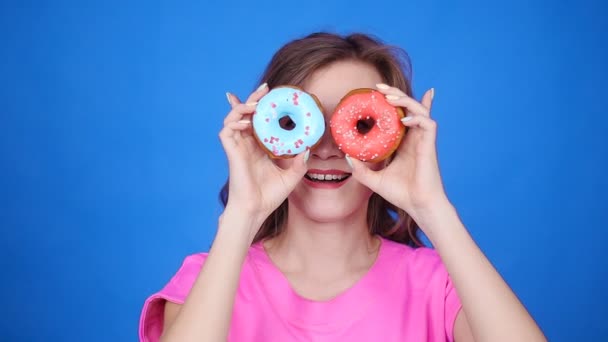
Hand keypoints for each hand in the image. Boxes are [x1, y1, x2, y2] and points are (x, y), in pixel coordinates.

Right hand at [219, 84, 308, 231]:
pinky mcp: (231, 152)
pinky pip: (226, 130)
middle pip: (247, 113)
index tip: (275, 94)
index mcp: (260, 146)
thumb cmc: (270, 195)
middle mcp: (248, 143)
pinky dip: (234, 121)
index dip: (264, 106)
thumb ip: (300, 162)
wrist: (256, 209)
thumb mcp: (292, 176)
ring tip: (256, 103)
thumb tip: (309, 147)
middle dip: (254, 98)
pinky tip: (247, 121)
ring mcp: (238, 146)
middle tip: (266, 88)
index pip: (260, 120)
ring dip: (243, 106)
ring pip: (234, 117)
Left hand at [346, 84, 448, 217]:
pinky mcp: (430, 145)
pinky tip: (403, 119)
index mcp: (402, 142)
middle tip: (379, 87)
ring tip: (389, 97)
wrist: (418, 205)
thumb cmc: (400, 193)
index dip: (391, 101)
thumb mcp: (373, 180)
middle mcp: (413, 137)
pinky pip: (428, 123)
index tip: (376, 92)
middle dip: (395, 93)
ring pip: (419, 110)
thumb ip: (360, 169)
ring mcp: (423, 140)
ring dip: (405, 100)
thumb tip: (347, 156)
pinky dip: (416, 117)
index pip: (399, 115)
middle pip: (408, 107)